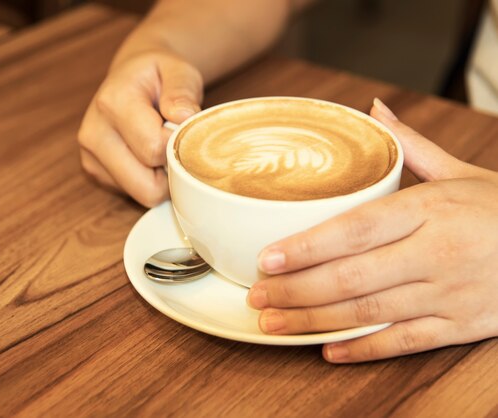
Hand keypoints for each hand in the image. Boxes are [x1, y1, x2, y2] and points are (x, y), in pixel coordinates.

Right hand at [77, 51, 202, 206]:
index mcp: (112, 103)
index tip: (185, 130)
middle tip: (176, 145)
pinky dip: (148, 180)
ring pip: (142, 194)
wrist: (130, 76)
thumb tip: (184, 117)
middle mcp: (94, 133)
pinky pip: (135, 194)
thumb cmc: (158, 75)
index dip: (178, 147)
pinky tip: (147, 155)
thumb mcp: (178, 71)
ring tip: (161, 146)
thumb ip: (183, 91)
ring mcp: (90, 156)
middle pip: (146, 185)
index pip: (154, 149)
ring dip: (160, 178)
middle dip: (170, 171)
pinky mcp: (93, 171)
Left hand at [247, 98, 497, 362]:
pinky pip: (407, 342)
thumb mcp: (460, 172)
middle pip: (353, 276)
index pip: (355, 230)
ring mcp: (451, 292)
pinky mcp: (465, 325)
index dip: (307, 247)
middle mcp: (437, 252)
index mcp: (430, 209)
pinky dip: (366, 349)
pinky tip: (328, 351)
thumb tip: (371, 111)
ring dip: (316, 321)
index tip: (267, 257)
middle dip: (298, 290)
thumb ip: (409, 147)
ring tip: (275, 324)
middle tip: (257, 297)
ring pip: (371, 311)